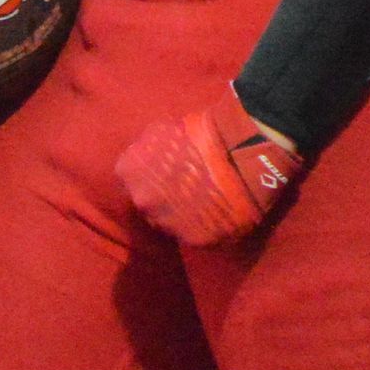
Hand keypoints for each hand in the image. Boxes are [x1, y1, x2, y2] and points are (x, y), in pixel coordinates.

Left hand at [117, 90, 305, 245]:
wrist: (240, 151)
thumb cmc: (201, 132)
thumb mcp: (162, 130)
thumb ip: (147, 148)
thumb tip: (147, 158)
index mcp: (130, 171)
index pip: (132, 179)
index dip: (151, 176)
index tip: (167, 173)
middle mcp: (142, 201)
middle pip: (149, 205)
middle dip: (164, 198)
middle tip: (187, 188)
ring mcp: (167, 222)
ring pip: (170, 224)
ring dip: (182, 216)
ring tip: (203, 202)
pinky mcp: (194, 240)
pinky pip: (195, 235)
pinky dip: (204, 227)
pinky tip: (216, 213)